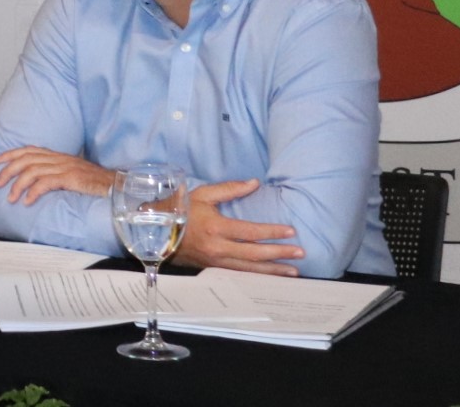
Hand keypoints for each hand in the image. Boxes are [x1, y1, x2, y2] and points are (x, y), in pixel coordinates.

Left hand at [0, 147, 111, 205]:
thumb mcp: (73, 174)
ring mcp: (66, 167)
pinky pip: (47, 183)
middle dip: (8, 170)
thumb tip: (38, 182)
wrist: (117, 186)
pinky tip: (27, 202)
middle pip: (27, 159)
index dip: (10, 154)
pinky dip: (34, 192)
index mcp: (59, 156)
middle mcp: (60, 158)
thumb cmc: (96, 184)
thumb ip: (57, 173)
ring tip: (11, 198)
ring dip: (18, 185)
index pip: (29, 150)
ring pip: (33, 171)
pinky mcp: (72, 178)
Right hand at [171, 179, 302, 275]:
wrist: (158, 232)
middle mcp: (218, 247)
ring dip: (274, 270)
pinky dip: (259, 277)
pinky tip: (272, 277)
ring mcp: (216, 261)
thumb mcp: (203, 195)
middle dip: (280, 253)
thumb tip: (254, 183)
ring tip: (294, 271)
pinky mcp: (215, 269)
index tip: (291, 231)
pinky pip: (241, 275)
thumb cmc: (181, 211)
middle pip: (255, 253)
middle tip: (300, 252)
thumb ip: (229, 189)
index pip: (251, 231)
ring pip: (250, 269)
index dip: (272, 231)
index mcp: (216, 227)